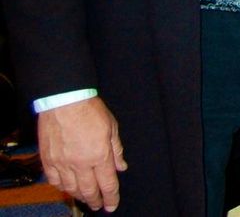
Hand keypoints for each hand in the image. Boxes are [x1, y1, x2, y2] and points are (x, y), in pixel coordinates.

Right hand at [38, 97, 125, 211]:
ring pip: (70, 188)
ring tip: (85, 198)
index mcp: (100, 156)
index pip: (107, 184)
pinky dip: (61, 187)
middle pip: (89, 190)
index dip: (111, 197)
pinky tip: (66, 187)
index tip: (112, 205)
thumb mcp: (112, 128)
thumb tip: (121, 167)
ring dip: (79, 196)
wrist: (64, 101)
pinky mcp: (48, 160)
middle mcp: (81, 163)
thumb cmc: (90, 111)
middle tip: (98, 206)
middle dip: (95, 201)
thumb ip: (116, 151)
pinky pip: (54, 180)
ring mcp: (62, 163)